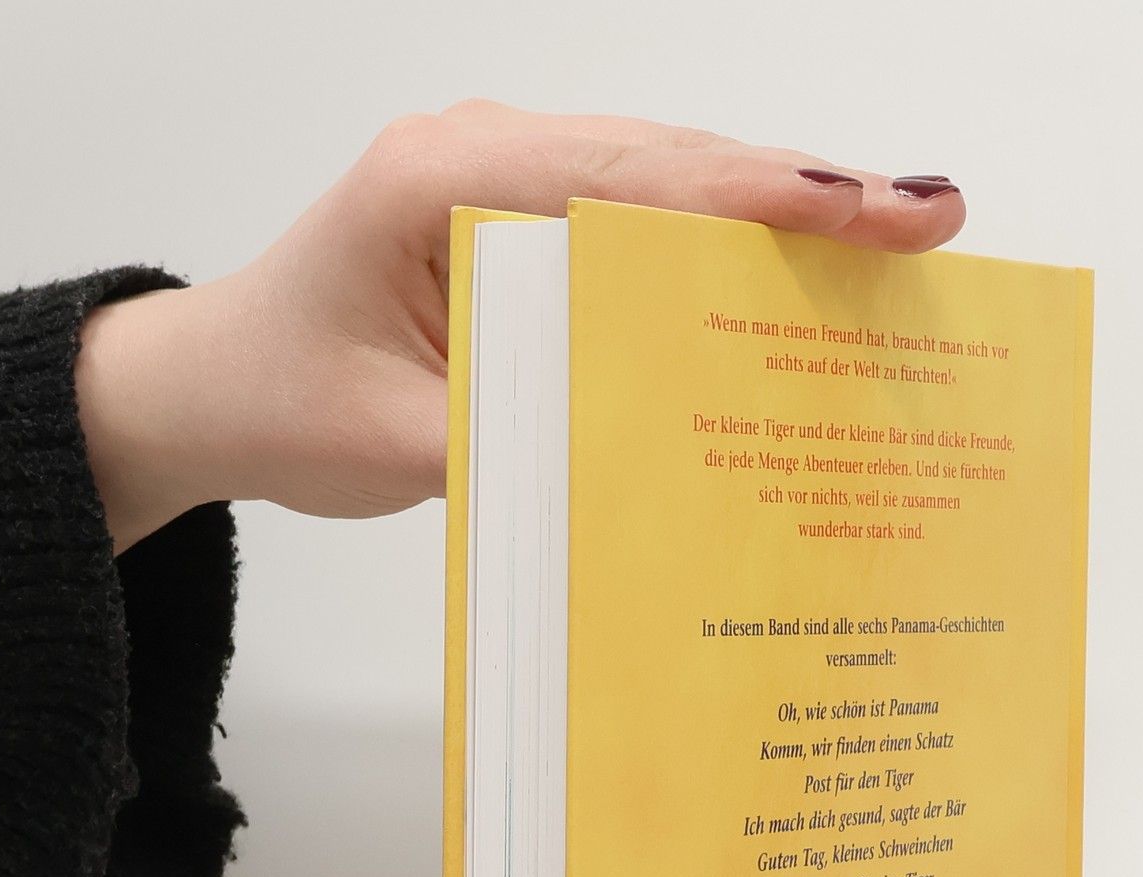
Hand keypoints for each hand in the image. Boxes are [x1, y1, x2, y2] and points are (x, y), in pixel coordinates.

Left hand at [75, 102, 965, 549]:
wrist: (211, 386)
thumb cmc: (282, 401)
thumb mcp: (394, 447)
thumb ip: (518, 439)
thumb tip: (653, 454)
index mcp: (438, 183)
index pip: (629, 180)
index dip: (757, 200)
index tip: (865, 214)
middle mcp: (481, 156)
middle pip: (671, 162)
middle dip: (806, 195)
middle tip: (931, 221)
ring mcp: (505, 178)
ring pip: (667, 181)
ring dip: (778, 213)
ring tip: (897, 240)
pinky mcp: (521, 220)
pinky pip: (639, 218)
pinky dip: (723, 242)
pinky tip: (801, 274)